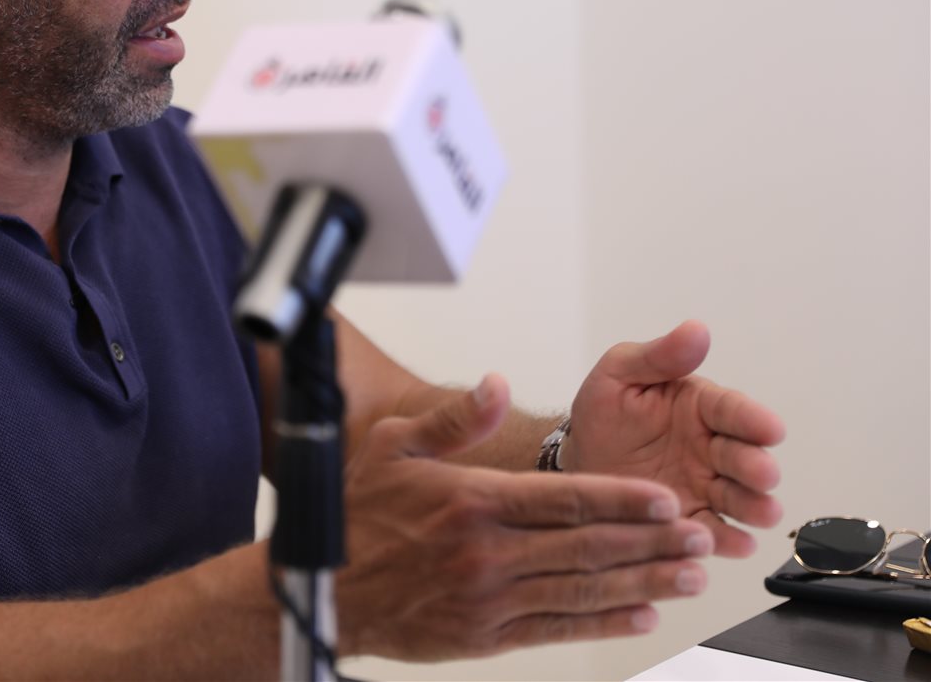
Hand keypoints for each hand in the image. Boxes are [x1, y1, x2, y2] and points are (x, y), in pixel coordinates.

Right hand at [338, 376, 712, 662]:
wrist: (322, 590)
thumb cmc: (356, 514)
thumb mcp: (392, 446)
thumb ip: (454, 419)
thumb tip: (498, 386)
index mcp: (473, 501)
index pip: (565, 498)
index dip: (623, 500)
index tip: (667, 500)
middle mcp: (488, 552)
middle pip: (588, 545)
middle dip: (651, 542)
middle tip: (698, 537)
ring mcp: (489, 597)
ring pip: (583, 590)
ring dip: (642, 583)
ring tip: (687, 576)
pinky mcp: (485, 636)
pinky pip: (558, 629)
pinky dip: (604, 624)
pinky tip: (640, 616)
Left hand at [567, 321, 785, 556]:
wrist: (577, 458)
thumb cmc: (604, 411)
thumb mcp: (619, 373)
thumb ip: (659, 357)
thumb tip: (696, 329)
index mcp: (699, 407)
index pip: (731, 410)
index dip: (752, 419)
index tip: (771, 429)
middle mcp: (712, 448)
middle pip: (742, 457)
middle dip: (756, 466)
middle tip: (764, 474)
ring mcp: (705, 487)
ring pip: (739, 498)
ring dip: (754, 506)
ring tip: (764, 512)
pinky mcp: (690, 520)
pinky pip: (713, 531)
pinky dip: (727, 540)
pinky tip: (736, 544)